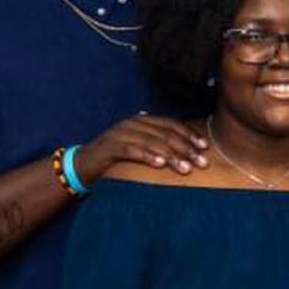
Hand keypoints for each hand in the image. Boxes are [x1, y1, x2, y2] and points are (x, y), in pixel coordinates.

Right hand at [78, 113, 209, 179]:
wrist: (84, 164)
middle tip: (202, 163)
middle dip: (186, 149)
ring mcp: (120, 133)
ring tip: (186, 169)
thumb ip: (157, 143)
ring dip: (172, 156)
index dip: (189, 134)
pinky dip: (147, 157)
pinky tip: (160, 165)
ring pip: (152, 143)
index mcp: (141, 120)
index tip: (205, 147)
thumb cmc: (116, 158)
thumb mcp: (139, 147)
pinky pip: (132, 151)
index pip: (171, 124)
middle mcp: (133, 123)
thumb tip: (183, 146)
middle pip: (165, 134)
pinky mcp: (110, 147)